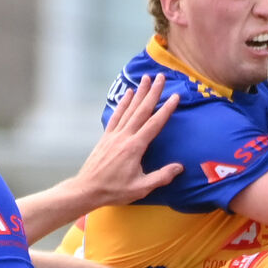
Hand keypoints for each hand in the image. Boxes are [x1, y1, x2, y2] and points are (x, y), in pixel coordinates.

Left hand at [71, 74, 182, 206]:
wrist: (88, 189)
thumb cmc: (115, 190)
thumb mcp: (141, 188)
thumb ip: (161, 177)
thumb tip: (179, 167)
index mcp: (135, 147)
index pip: (154, 124)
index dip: (166, 109)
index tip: (175, 96)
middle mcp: (124, 136)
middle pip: (142, 110)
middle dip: (153, 92)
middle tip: (161, 77)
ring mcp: (114, 135)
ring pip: (129, 109)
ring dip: (139, 93)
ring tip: (146, 78)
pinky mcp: (106, 136)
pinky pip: (116, 115)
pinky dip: (123, 103)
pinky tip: (128, 94)